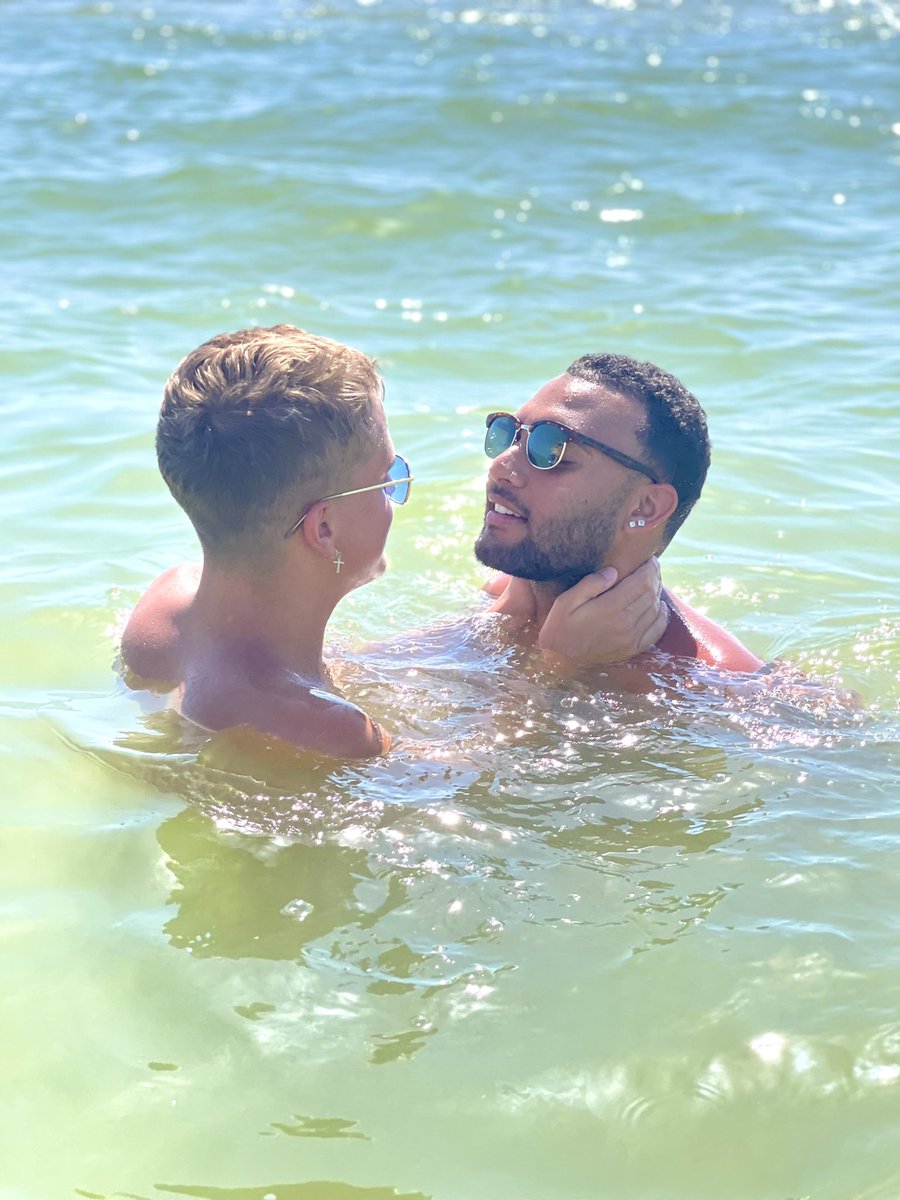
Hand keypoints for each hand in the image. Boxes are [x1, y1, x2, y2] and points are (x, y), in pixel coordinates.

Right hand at [537, 558, 667, 664]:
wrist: (560, 659)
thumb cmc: (561, 626)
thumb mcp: (565, 601)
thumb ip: (589, 585)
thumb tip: (613, 572)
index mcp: (610, 608)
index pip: (641, 583)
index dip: (650, 568)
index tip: (650, 559)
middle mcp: (625, 623)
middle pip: (651, 594)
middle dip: (655, 577)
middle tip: (652, 567)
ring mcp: (631, 638)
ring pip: (655, 610)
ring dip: (658, 593)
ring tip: (654, 582)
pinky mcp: (632, 649)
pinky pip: (656, 630)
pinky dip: (662, 616)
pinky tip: (660, 606)